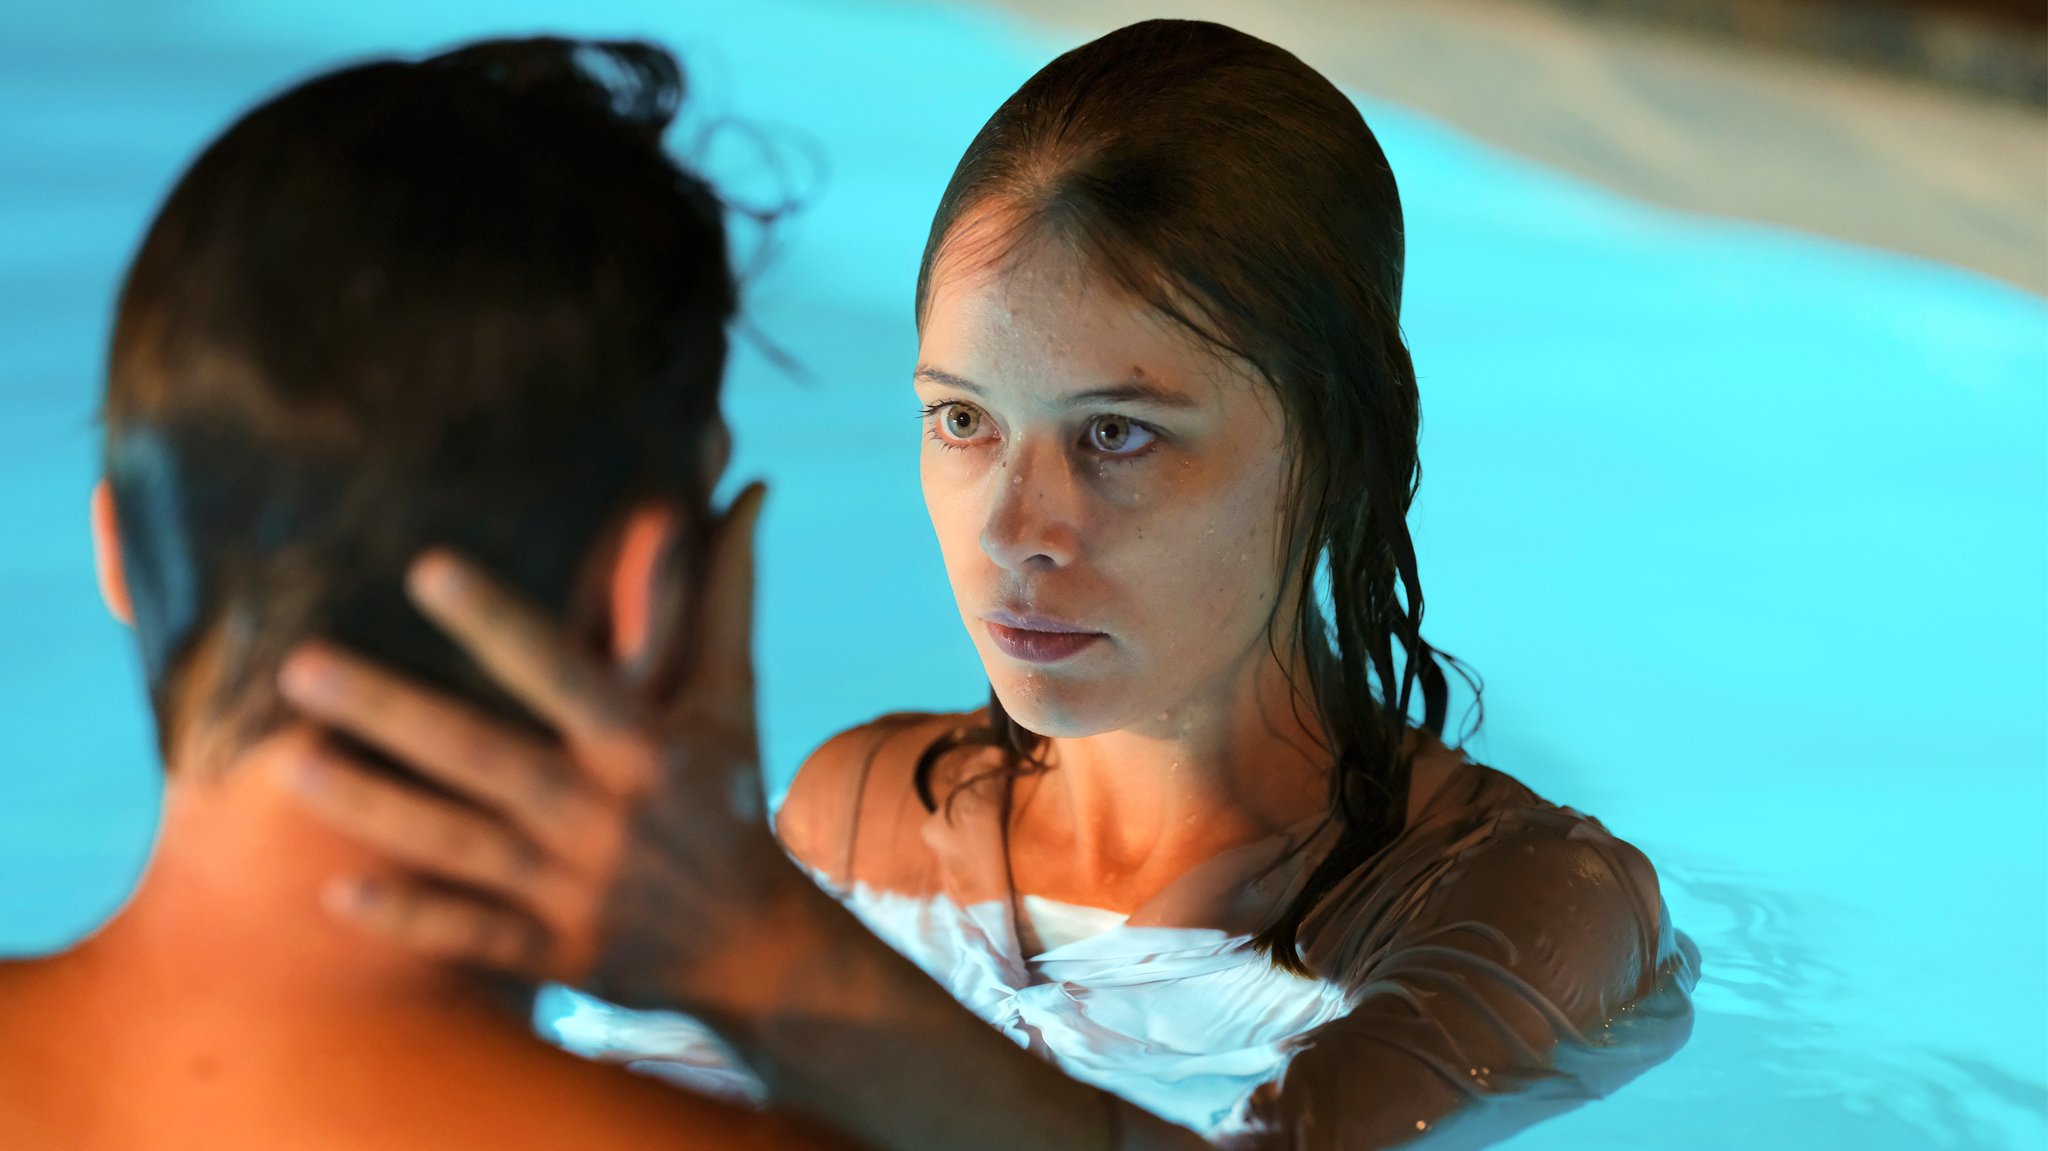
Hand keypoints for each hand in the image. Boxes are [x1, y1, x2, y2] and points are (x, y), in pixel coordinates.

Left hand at [272, 482, 795, 1008]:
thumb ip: (725, 595)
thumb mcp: (732, 698)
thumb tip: (755, 489)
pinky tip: (334, 894)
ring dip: (373, 807)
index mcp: (645, 743)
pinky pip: (474, 937)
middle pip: (483, 756)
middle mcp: (605, 814)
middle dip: (391, 710)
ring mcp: (577, 890)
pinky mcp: (556, 952)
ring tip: (284, 765)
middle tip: (299, 665)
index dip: (498, 622)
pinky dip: (411, 919)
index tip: (425, 567)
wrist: (758, 949)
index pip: (561, 672)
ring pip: (460, 846)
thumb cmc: (727, 799)